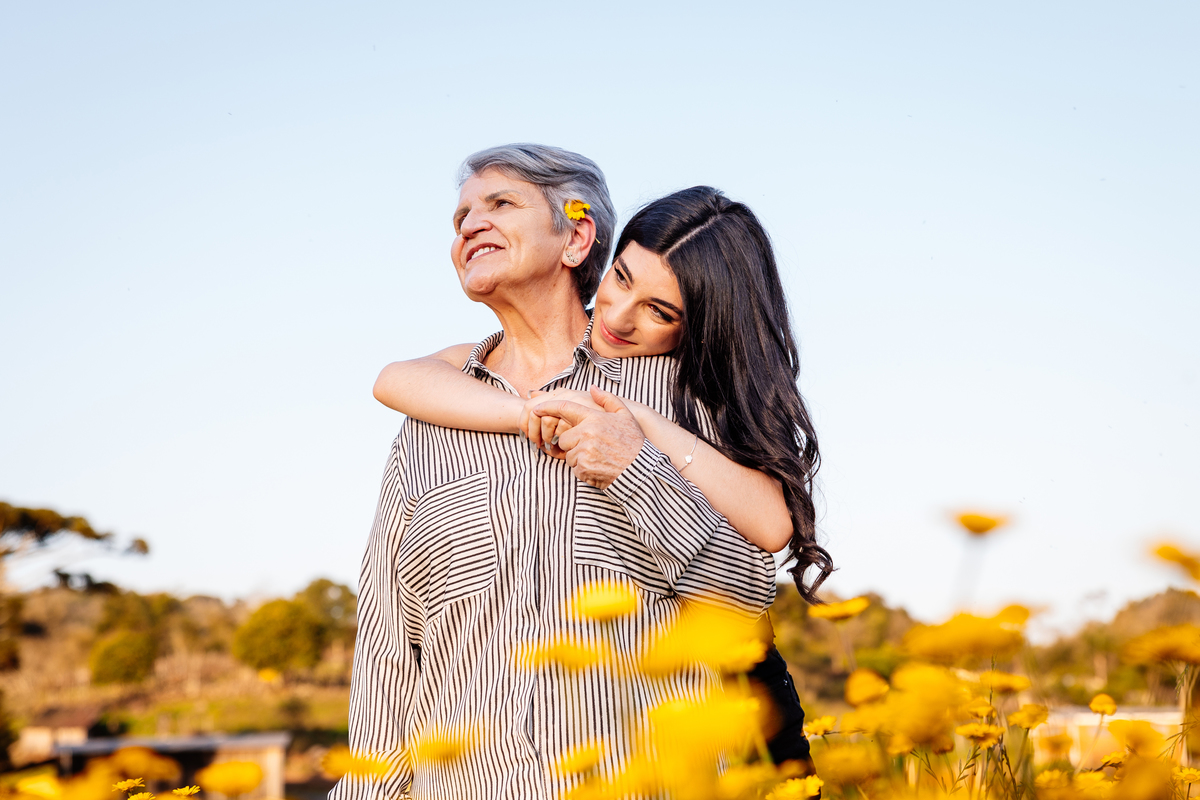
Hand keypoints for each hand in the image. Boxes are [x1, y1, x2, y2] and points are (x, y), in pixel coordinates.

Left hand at [531, 387, 645, 488]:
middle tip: (591, 447)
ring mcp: (584, 451)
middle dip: (572, 443)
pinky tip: (598, 467)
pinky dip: (583, 469)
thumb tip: (592, 388)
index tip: (535, 408)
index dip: (547, 407)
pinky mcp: (583, 468)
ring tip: (598, 457)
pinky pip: (574, 468)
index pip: (564, 408)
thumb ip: (607, 399)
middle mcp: (586, 433)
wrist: (641, 469)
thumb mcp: (624, 416)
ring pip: (568, 454)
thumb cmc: (633, 442)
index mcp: (594, 418)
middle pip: (563, 437)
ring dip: (578, 457)